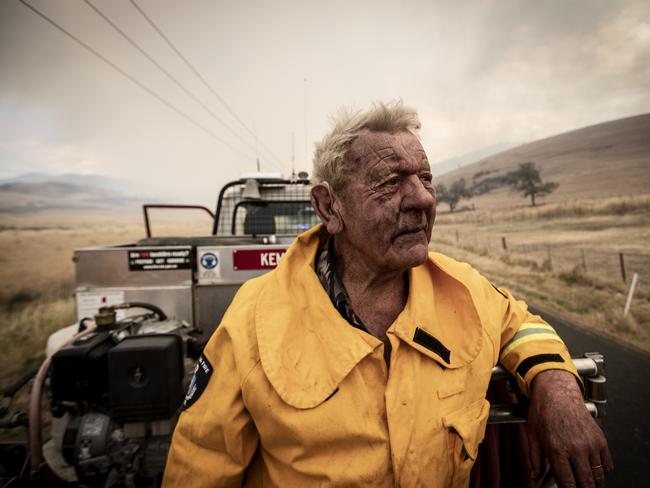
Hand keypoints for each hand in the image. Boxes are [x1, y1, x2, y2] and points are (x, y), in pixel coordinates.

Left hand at [527, 370, 612, 486]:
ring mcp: (590, 444)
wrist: (558, 391)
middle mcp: (576, 448)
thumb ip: (534, 460)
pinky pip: (608, 464)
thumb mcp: (533, 435)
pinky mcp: (600, 439)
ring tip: (586, 483)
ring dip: (593, 483)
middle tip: (577, 487)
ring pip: (598, 476)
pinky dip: (603, 471)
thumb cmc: (544, 411)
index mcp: (557, 449)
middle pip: (586, 483)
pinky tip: (594, 470)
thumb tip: (534, 477)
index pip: (567, 483)